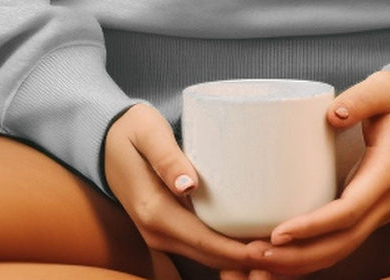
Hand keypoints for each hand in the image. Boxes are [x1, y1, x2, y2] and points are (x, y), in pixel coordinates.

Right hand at [103, 101, 273, 277]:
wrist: (101, 140)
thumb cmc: (129, 130)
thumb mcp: (146, 133)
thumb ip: (167, 157)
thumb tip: (189, 185)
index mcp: (154, 211)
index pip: (206, 242)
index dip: (240, 250)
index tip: (273, 247)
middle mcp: (156, 231)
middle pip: (211, 256)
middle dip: (247, 259)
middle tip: (288, 252)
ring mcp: (159, 233)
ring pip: (207, 256)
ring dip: (239, 258)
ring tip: (278, 250)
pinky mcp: (166, 228)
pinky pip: (200, 247)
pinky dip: (226, 250)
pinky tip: (252, 243)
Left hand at [229, 70, 389, 278]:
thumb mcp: (384, 89)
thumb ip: (361, 98)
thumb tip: (333, 114)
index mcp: (388, 173)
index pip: (349, 211)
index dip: (314, 226)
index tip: (279, 232)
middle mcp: (386, 201)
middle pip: (342, 242)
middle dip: (299, 254)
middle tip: (257, 253)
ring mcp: (379, 211)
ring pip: (341, 249)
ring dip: (302, 261)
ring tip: (261, 259)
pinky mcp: (368, 213)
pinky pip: (340, 242)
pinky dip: (312, 255)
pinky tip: (283, 258)